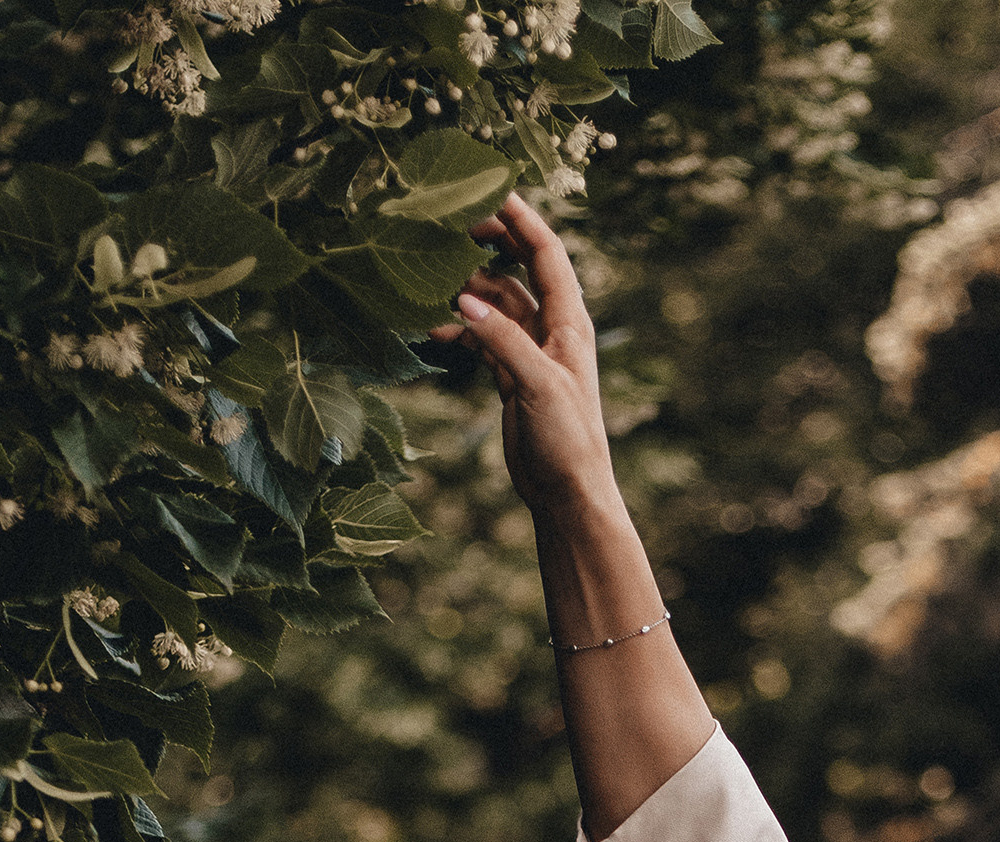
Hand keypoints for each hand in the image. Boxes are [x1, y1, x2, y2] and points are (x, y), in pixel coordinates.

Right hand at [431, 194, 617, 521]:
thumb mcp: (537, 384)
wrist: (567, 493)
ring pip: (495, 301)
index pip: (545, 253)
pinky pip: (483, 337)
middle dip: (489, 242)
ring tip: (431, 279)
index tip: (489, 189)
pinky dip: (461, 328)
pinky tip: (435, 327)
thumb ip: (503, 339)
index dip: (519, 218)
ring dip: (466, 288)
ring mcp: (530, 351)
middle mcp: (551, 328)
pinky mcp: (512, 375)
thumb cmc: (567, 440)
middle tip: (451, 225)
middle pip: (519, 267)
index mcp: (568, 321)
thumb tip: (464, 297)